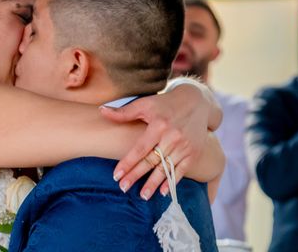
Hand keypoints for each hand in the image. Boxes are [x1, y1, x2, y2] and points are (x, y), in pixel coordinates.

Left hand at [100, 80, 213, 198]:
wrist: (196, 102)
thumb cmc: (164, 103)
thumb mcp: (145, 103)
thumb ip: (124, 112)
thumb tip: (101, 111)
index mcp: (158, 125)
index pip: (140, 148)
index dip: (128, 163)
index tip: (116, 175)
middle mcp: (172, 137)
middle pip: (151, 161)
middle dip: (136, 175)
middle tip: (123, 187)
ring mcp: (184, 146)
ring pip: (166, 168)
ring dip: (153, 183)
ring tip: (142, 196)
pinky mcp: (194, 152)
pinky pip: (182, 171)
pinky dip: (171, 182)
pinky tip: (161, 192)